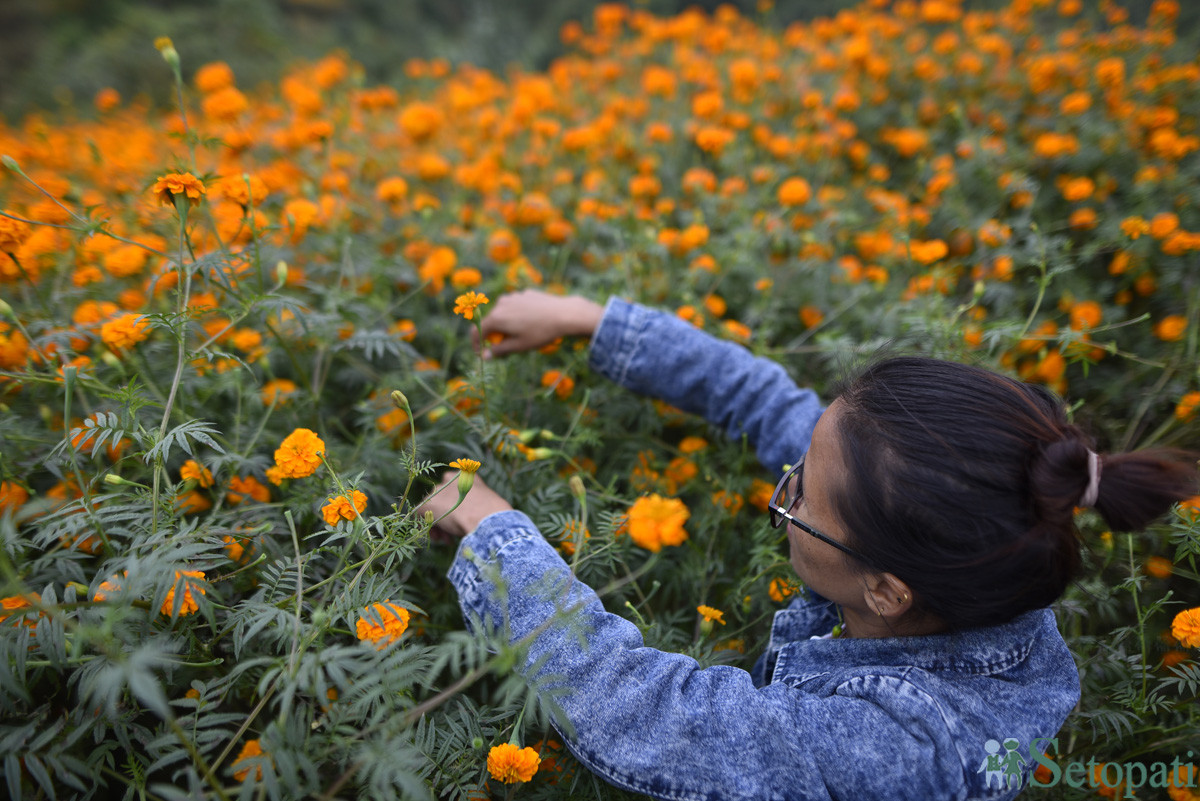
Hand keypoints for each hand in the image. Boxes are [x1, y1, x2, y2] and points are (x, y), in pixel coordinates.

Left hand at [418, 471, 512, 538]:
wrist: (486, 518)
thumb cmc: (491, 513)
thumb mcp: (484, 503)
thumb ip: (473, 503)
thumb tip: (468, 514)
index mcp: (464, 476)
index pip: (454, 489)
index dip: (456, 505)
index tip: (461, 519)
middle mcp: (448, 479)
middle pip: (443, 500)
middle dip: (447, 517)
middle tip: (453, 533)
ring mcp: (437, 492)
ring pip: (433, 509)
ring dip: (439, 525)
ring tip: (447, 540)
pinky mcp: (427, 504)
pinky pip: (420, 515)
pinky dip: (426, 527)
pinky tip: (437, 538)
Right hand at [475, 290, 604, 357]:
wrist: (565, 314)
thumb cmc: (540, 333)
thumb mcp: (519, 346)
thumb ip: (499, 350)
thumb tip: (485, 355)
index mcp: (496, 317)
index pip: (477, 331)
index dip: (477, 344)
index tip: (481, 353)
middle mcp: (501, 304)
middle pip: (491, 321)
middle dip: (494, 335)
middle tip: (504, 347)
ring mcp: (513, 296)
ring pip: (504, 313)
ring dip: (506, 325)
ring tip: (521, 335)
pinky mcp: (525, 294)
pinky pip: (516, 307)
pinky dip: (518, 316)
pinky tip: (532, 322)